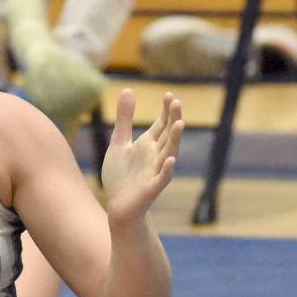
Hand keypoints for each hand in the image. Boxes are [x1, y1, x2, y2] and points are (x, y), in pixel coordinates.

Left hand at [100, 90, 183, 224]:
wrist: (117, 206)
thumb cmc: (120, 176)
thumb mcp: (118, 143)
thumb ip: (124, 119)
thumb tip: (128, 90)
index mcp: (148, 145)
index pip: (161, 124)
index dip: (165, 111)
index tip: (168, 95)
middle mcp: (155, 156)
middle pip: (167, 135)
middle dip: (172, 119)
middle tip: (176, 102)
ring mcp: (155, 171)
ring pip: (169, 153)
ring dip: (175, 139)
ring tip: (179, 123)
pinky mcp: (152, 188)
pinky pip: (162, 178)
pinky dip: (167, 170)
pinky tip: (171, 160)